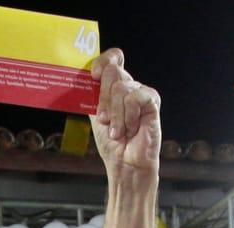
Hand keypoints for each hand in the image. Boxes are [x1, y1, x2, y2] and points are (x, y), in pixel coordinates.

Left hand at [89, 49, 160, 181]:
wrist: (125, 163)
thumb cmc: (112, 143)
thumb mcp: (95, 117)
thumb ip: (91, 98)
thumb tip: (81, 80)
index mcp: (113, 88)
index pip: (113, 59)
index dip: (102, 61)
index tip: (93, 75)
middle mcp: (128, 86)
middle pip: (114, 71)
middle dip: (103, 98)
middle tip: (104, 119)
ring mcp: (141, 92)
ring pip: (122, 88)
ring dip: (115, 115)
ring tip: (118, 131)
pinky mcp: (152, 101)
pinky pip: (135, 98)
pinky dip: (128, 116)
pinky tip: (131, 128)